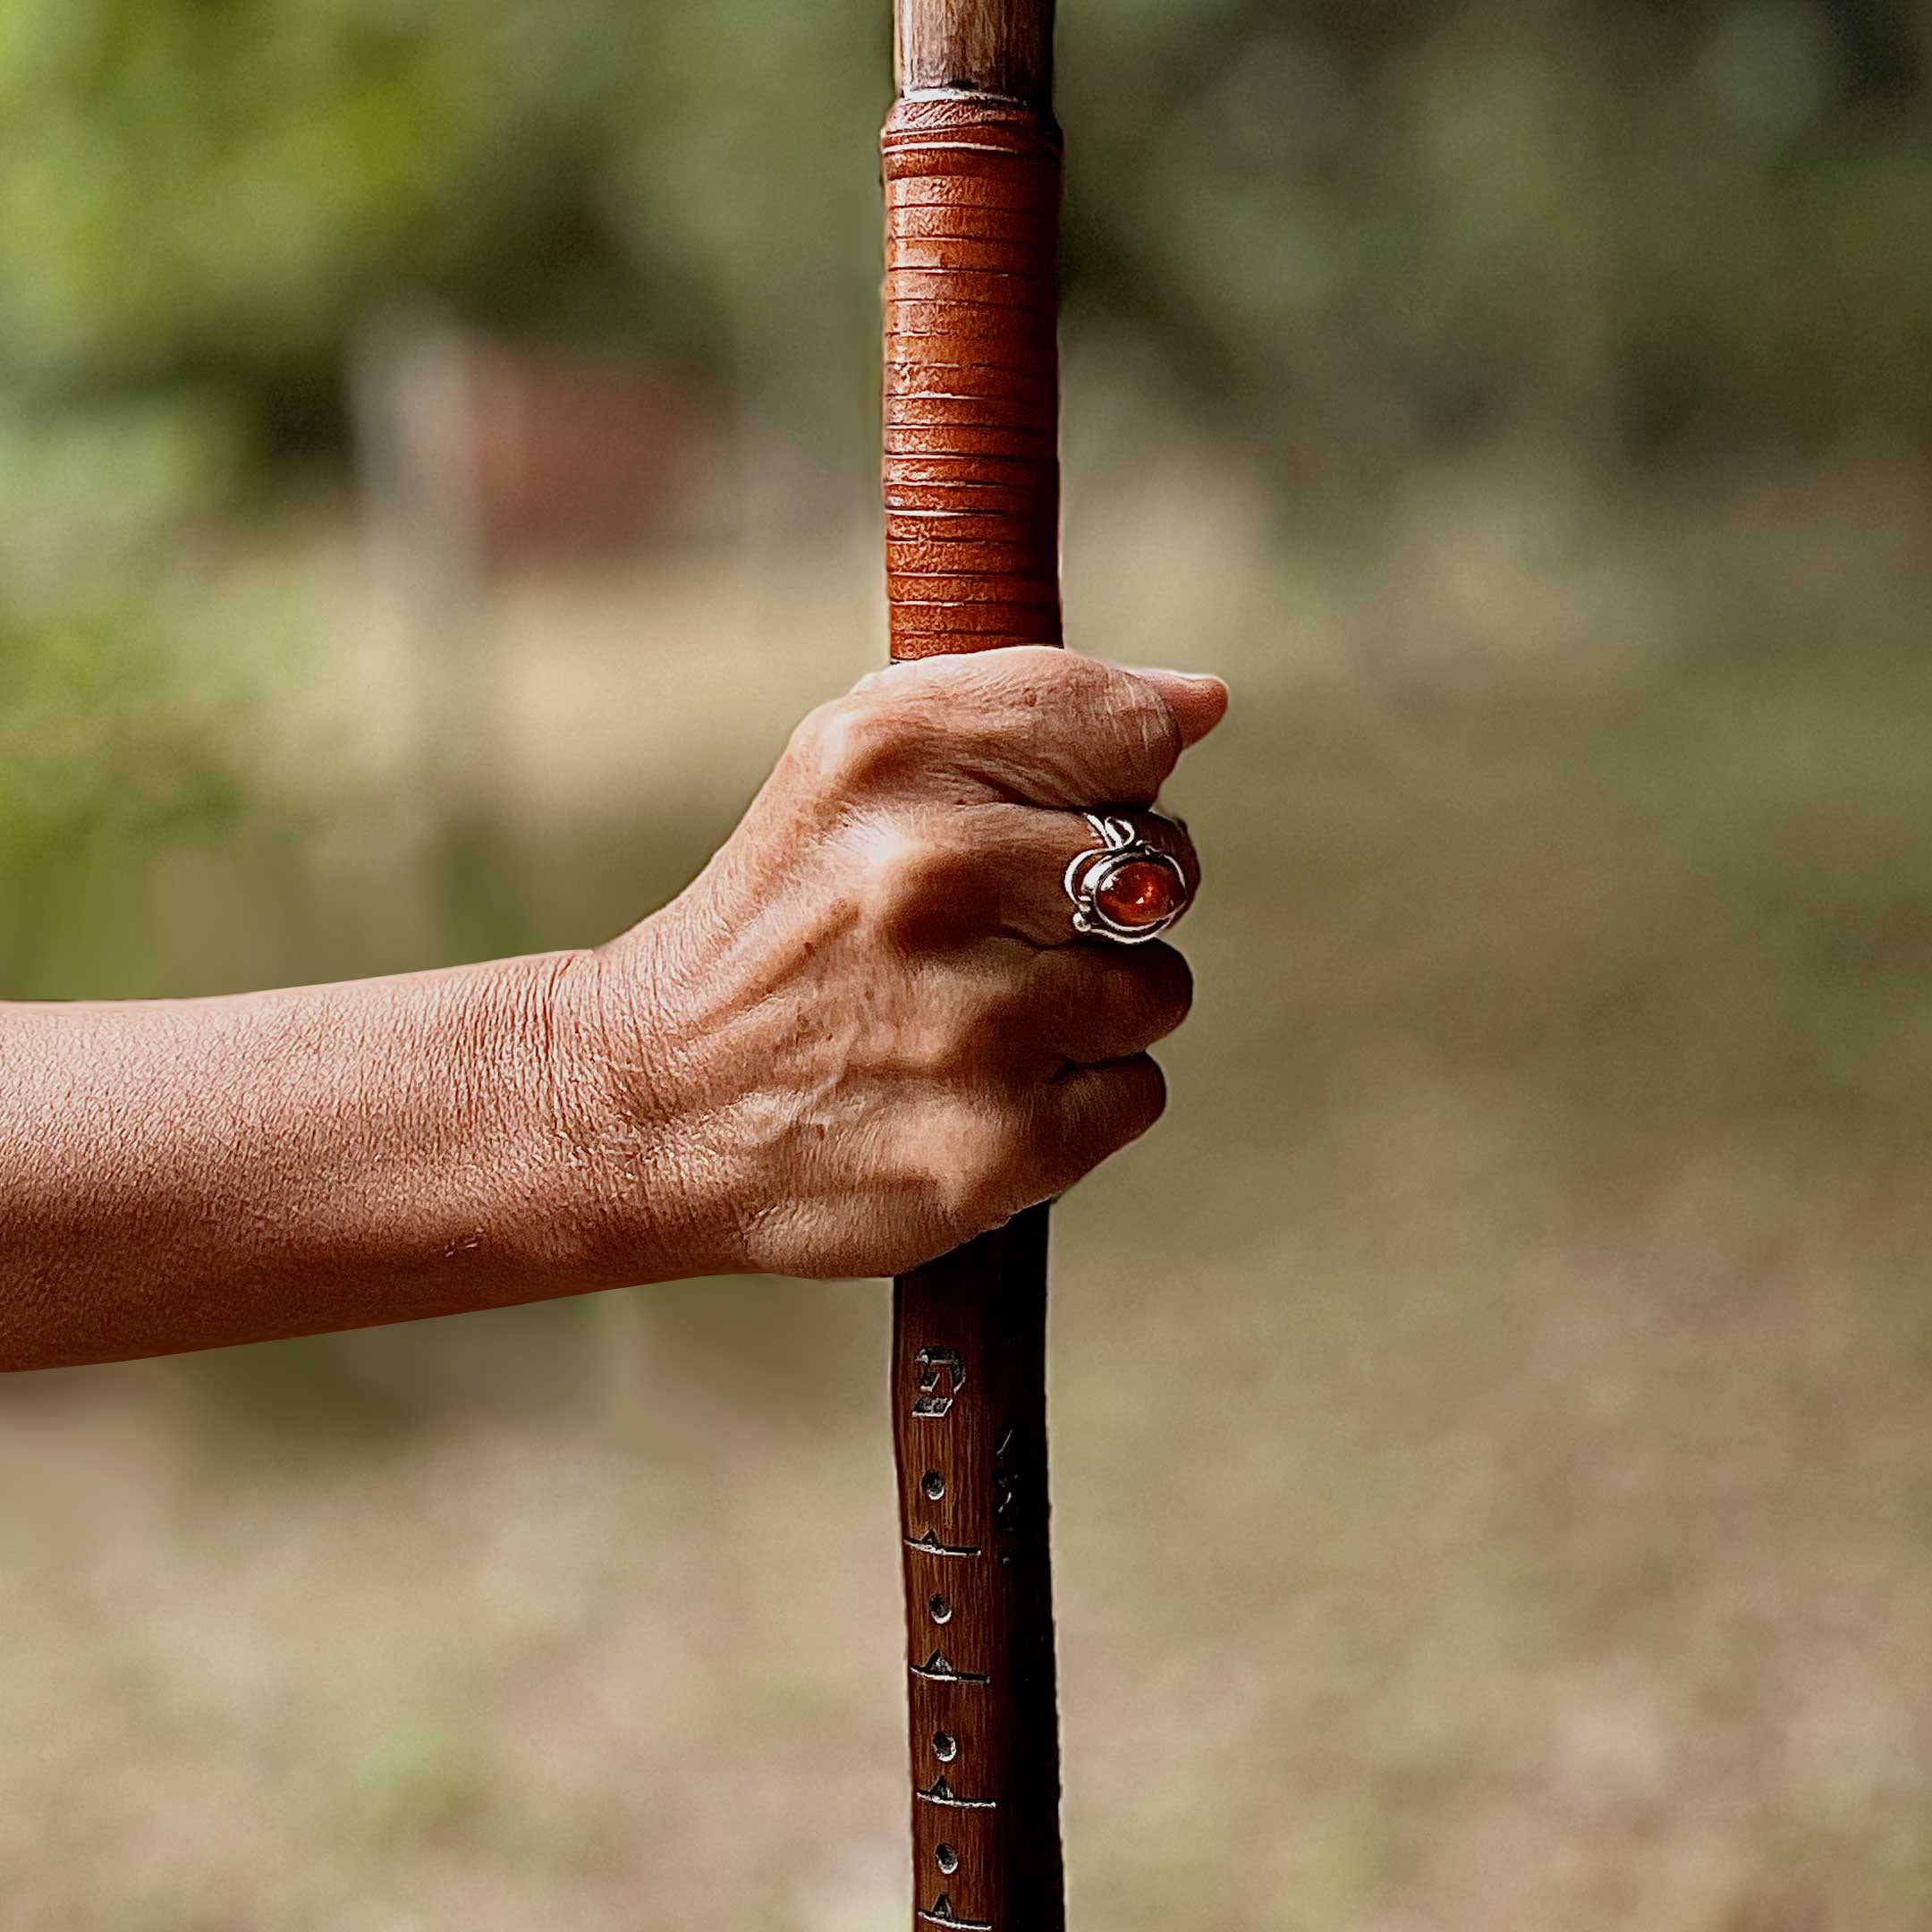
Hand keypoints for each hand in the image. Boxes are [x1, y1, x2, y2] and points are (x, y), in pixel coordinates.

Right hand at [577, 647, 1226, 1279]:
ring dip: (1091, 1007)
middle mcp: (931, 877)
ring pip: (1156, 988)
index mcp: (894, 756)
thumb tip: (1199, 704)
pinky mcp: (997, 1147)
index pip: (1134, 734)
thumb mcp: (853, 762)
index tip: (1034, 823)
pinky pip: (1135, 1092)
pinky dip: (1075, 1099)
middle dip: (1101, 905)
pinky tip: (972, 1091)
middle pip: (1165, 868)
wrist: (654, 1102)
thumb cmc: (785, 918)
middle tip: (989, 936)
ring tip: (971, 1018)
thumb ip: (1027, 708)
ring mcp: (970, 1023)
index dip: (1107, 783)